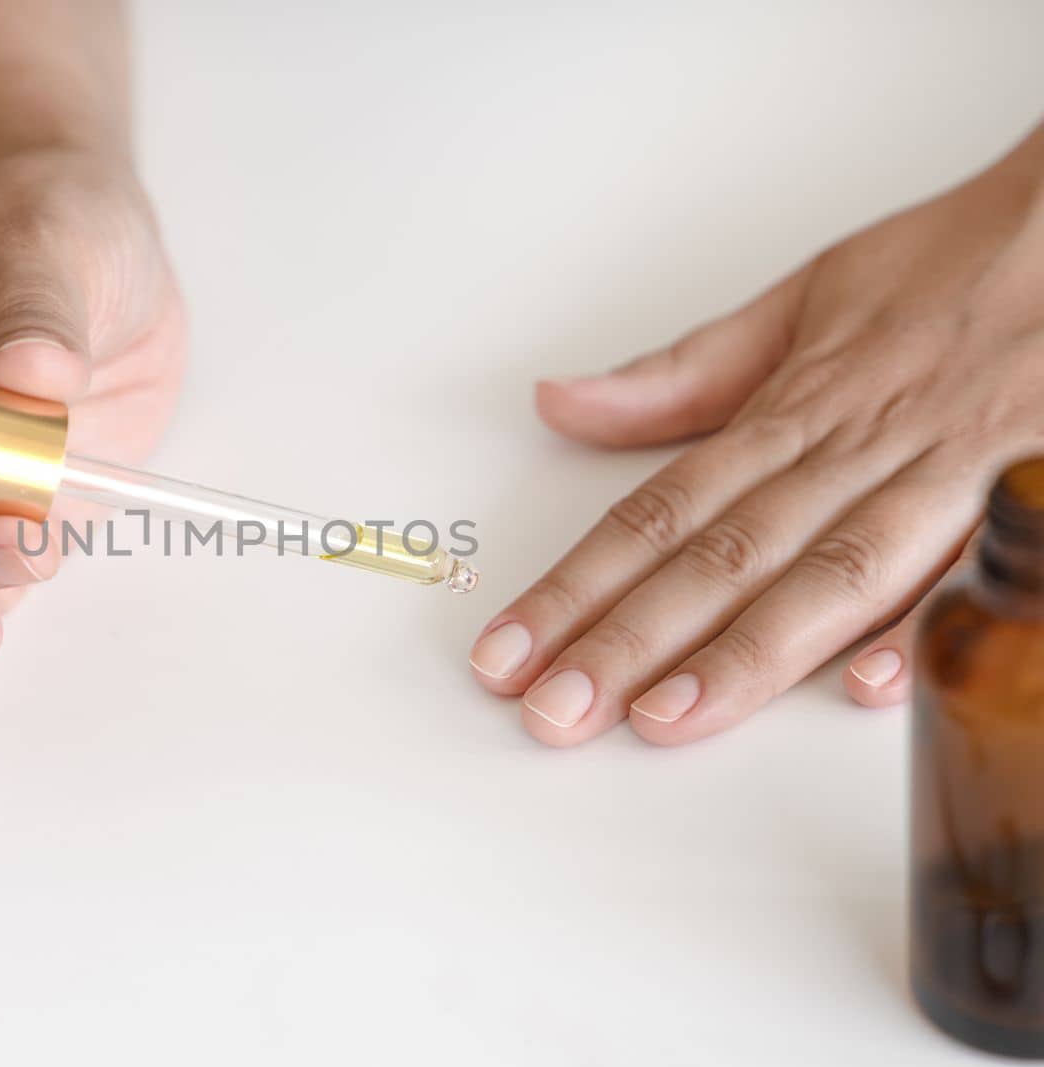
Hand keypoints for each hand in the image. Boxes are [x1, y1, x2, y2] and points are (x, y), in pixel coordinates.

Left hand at [470, 124, 1043, 745]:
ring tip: (658, 721)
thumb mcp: (802, 304)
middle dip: (628, 641)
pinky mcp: (1029, 488)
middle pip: (720, 557)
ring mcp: (944, 473)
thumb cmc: (951, 270)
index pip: (657, 513)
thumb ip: (682, 376)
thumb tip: (559, 403)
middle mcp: (856, 448)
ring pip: (827, 573)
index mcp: (795, 409)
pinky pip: (966, 562)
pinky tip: (859, 685)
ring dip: (742, 653)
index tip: (506, 650)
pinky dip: (919, 622)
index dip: (574, 586)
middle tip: (551, 711)